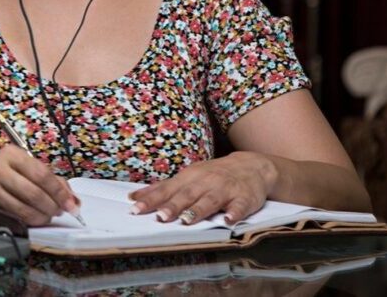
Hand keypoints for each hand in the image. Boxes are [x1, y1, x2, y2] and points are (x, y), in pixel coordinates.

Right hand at [0, 146, 79, 225]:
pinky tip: (35, 219)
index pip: (42, 174)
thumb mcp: (23, 165)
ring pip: (24, 209)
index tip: (72, 204)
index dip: (60, 192)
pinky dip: (29, 221)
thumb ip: (49, 178)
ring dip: (42, 216)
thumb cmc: (3, 172)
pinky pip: (14, 216)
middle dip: (53, 206)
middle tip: (60, 211)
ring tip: (48, 216)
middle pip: (34, 193)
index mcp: (12, 154)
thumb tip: (73, 199)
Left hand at [127, 151, 278, 223]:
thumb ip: (163, 189)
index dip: (151, 199)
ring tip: (187, 220)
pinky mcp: (244, 198)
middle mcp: (205, 182)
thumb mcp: (187, 177)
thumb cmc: (213, 174)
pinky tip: (228, 220)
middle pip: (186, 195)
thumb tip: (134, 197)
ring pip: (210, 200)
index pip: (167, 189)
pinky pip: (239, 207)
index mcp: (189, 178)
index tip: (136, 208)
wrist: (251, 165)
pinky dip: (234, 213)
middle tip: (160, 217)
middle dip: (173, 206)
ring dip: (198, 210)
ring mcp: (225, 189)